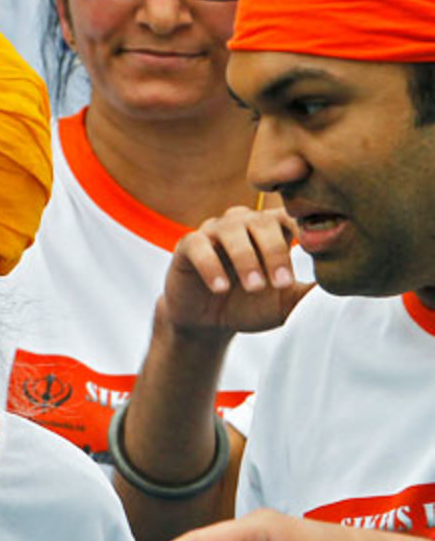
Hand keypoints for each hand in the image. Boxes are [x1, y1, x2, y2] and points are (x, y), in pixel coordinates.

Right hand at [159, 206, 311, 338]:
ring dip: (245, 258)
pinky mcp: (186, 246)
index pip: (288, 216)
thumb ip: (313, 290)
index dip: (300, 234)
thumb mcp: (287, 302)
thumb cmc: (250, 307)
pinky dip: (210, 265)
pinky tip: (221, 288)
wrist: (208, 325)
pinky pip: (197, 245)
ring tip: (254, 287)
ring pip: (230, 230)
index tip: (311, 259)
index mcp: (269, 229)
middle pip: (261, 222)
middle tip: (282, 282)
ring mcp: (212, 232)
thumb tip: (354, 284)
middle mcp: (242, 223)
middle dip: (274, 252)